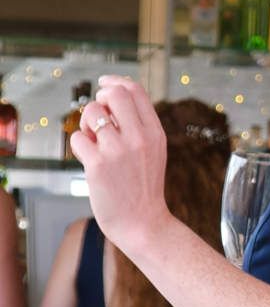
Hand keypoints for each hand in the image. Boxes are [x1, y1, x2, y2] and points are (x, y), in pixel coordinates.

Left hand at [70, 75, 171, 258]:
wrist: (143, 224)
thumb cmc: (143, 189)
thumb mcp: (153, 152)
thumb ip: (139, 126)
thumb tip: (110, 99)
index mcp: (155, 132)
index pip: (135, 90)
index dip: (115, 83)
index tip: (105, 85)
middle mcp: (139, 137)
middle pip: (113, 94)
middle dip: (100, 99)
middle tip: (98, 116)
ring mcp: (118, 150)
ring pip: (91, 113)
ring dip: (86, 124)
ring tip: (94, 142)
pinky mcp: (97, 164)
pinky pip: (77, 138)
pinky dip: (79, 145)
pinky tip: (89, 159)